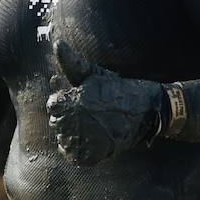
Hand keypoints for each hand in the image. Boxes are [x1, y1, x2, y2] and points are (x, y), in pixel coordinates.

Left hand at [46, 40, 164, 164]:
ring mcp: (83, 139)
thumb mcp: (94, 74)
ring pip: (64, 140)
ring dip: (74, 135)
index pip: (53, 104)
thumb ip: (71, 62)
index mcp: (73, 100)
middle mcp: (75, 120)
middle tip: (91, 114)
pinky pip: (73, 156)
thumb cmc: (118, 90)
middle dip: (69, 118)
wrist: (146, 109)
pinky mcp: (92, 155)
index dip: (66, 102)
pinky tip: (90, 140)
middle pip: (57, 122)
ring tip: (92, 126)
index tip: (83, 101)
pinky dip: (78, 151)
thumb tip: (56, 43)